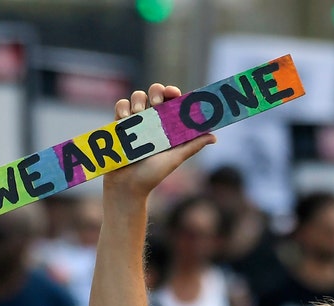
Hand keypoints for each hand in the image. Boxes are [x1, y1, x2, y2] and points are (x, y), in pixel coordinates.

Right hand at [103, 83, 215, 199]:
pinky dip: (123, 107)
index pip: (172, 102)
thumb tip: (214, 136)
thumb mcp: (175, 158)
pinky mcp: (119, 124)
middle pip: (155, 93)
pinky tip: (125, 117)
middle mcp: (152, 121)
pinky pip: (121, 106)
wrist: (127, 186)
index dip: (174, 93)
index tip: (173, 94)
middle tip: (156, 104)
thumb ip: (192, 146)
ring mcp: (135, 121)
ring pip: (138, 96)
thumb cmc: (152, 174)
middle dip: (156, 91)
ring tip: (138, 113)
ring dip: (138, 99)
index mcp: (168, 126)